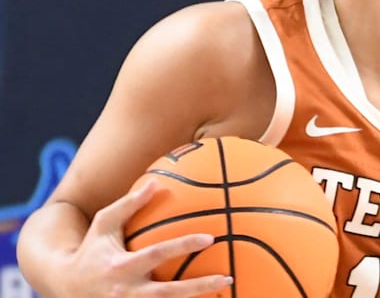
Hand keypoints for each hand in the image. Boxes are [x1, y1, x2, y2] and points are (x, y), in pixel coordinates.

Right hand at [61, 179, 232, 296]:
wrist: (65, 287)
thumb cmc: (90, 249)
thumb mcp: (103, 224)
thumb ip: (128, 205)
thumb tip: (155, 181)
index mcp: (121, 265)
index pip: (157, 254)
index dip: (183, 245)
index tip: (211, 237)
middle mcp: (126, 291)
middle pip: (167, 293)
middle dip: (198, 287)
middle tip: (227, 276)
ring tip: (226, 287)